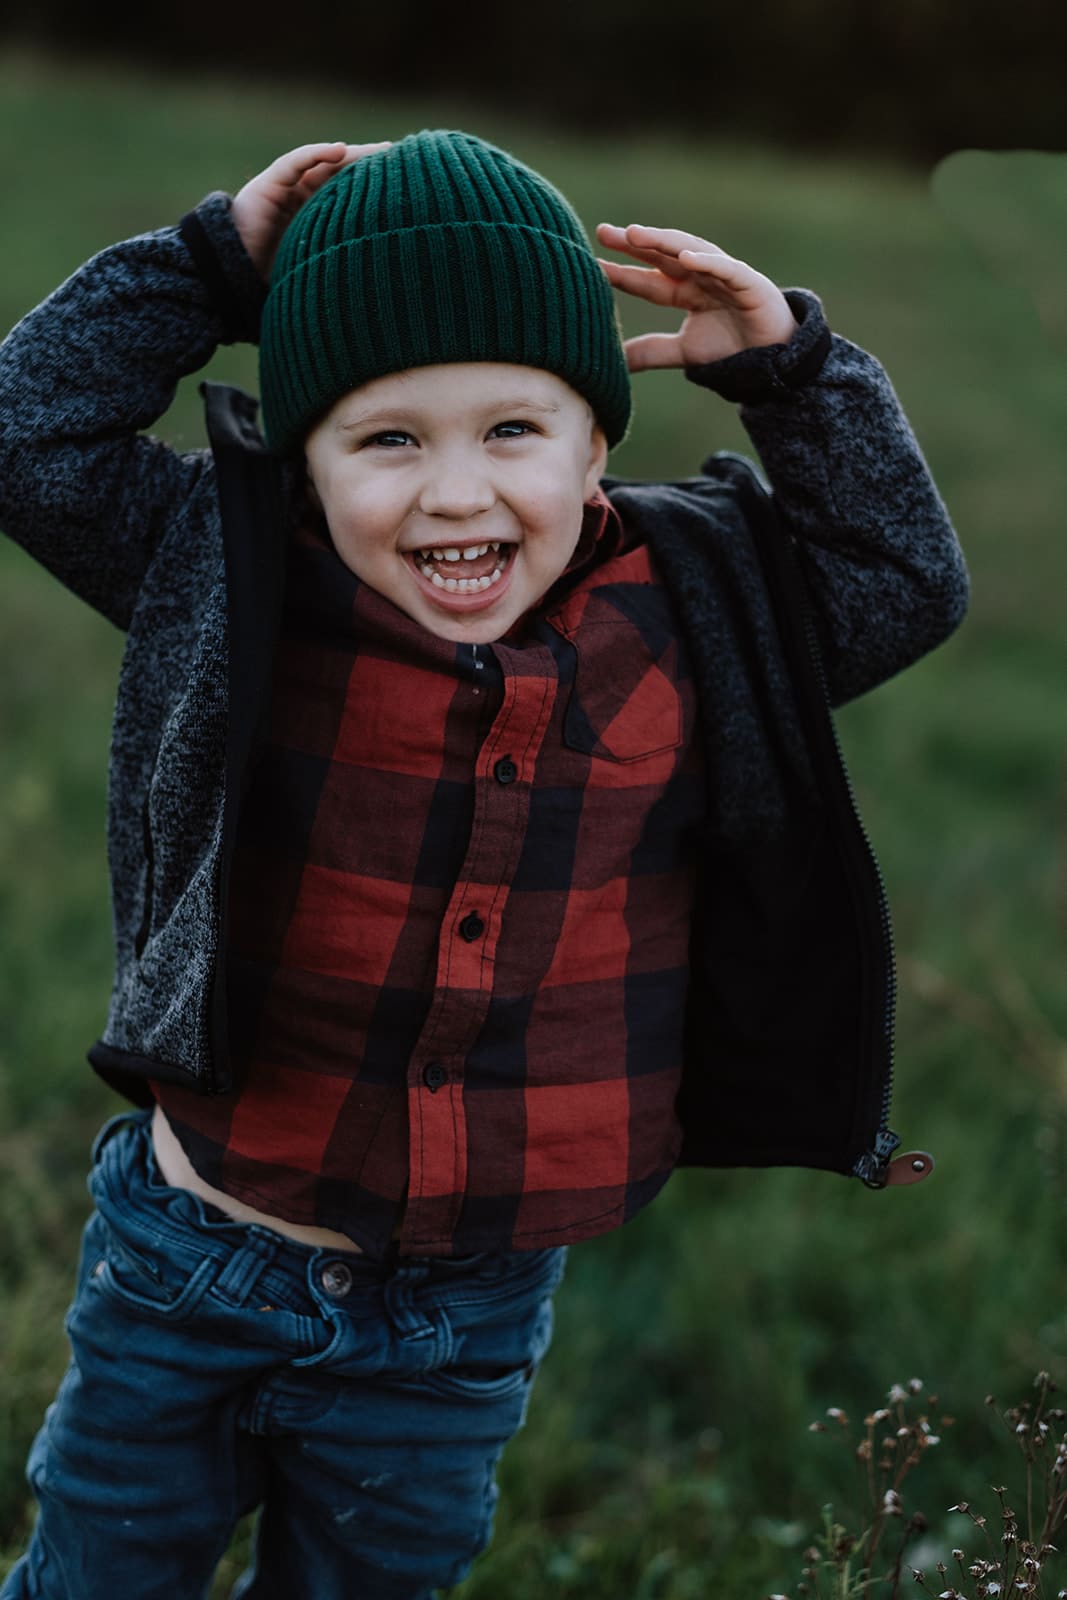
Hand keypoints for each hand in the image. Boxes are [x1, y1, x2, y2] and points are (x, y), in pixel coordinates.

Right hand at [232, 141, 390, 279]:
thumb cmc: (273, 280)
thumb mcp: (316, 268)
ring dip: (351, 154)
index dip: (374, 187)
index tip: (404, 184)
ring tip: (378, 151)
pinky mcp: (269, 183)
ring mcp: (286, 188)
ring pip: (323, 163)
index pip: (350, 194)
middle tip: (399, 156)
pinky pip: (295, 162)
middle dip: (370, 164)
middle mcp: (303, 198)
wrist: (233, 277)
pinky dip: (316, 154)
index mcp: (316, 217)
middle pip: (341, 174)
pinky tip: (339, 150)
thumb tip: (384, 280)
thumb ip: (339, 262)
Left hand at [596, 223, 797, 370]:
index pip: (647, 278)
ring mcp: (723, 275)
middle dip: (636, 242)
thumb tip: (613, 362)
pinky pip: (726, 268)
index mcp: (684, 291)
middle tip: (605, 232)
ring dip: (664, 241)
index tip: (591, 265)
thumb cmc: (732, 349)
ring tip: (637, 234)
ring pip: (691, 251)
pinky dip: (708, 261)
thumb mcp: (683, 352)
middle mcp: (700, 276)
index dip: (621, 271)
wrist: (774, 360)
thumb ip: (650, 352)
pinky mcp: (749, 282)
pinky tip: (686, 256)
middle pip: (663, 254)